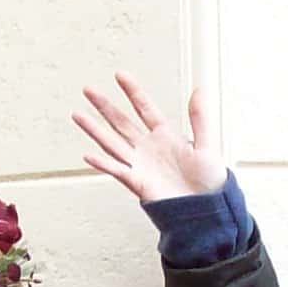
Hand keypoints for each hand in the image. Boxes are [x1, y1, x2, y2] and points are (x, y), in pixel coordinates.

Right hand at [75, 73, 224, 201]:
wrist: (206, 211)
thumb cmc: (210, 182)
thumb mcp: (207, 146)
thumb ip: (200, 118)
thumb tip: (198, 90)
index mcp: (166, 136)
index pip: (144, 108)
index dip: (132, 91)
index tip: (120, 75)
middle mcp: (148, 147)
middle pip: (121, 122)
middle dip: (104, 105)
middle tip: (88, 90)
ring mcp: (140, 164)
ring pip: (112, 142)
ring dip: (94, 129)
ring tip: (77, 115)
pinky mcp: (137, 182)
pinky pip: (117, 170)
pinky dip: (103, 164)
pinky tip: (89, 155)